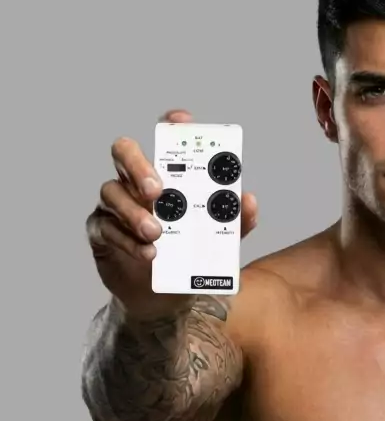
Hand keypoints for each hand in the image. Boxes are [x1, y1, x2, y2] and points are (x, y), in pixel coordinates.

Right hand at [86, 109, 257, 316]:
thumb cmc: (189, 258)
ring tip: (156, 233)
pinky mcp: (101, 233)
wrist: (167, 300)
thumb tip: (248, 200)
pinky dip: (128, 240)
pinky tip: (149, 253)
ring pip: (113, 192)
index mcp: (166, 178)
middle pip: (124, 153)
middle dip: (139, 165)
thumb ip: (235, 221)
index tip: (182, 120)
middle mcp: (136, 184)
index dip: (171, 126)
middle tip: (157, 189)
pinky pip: (107, 229)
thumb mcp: (219, 241)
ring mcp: (115, 206)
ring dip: (134, 212)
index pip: (164, 143)